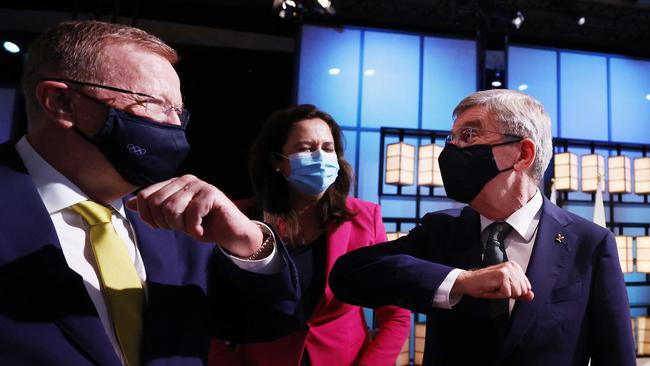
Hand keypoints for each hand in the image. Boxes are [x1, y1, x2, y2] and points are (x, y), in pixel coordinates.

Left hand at [125, 175, 262, 256]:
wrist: (230, 232)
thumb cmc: (203, 224)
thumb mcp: (174, 219)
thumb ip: (154, 209)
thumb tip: (129, 203)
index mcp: (173, 183)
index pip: (145, 196)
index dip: (148, 216)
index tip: (161, 226)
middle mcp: (185, 180)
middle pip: (156, 203)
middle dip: (165, 222)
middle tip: (180, 228)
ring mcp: (199, 185)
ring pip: (172, 208)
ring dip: (180, 226)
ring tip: (191, 228)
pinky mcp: (212, 194)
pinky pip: (191, 213)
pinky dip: (194, 228)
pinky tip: (201, 230)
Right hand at [451, 261, 534, 300]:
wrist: (469, 282)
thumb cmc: (485, 285)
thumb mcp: (506, 291)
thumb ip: (520, 293)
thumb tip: (531, 295)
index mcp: (515, 267)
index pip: (527, 287)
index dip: (514, 292)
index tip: (502, 287)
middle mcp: (512, 266)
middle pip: (522, 290)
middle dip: (509, 293)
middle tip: (497, 288)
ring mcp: (507, 269)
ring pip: (516, 292)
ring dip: (503, 294)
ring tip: (494, 287)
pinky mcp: (502, 274)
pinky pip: (507, 293)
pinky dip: (498, 295)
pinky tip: (491, 288)